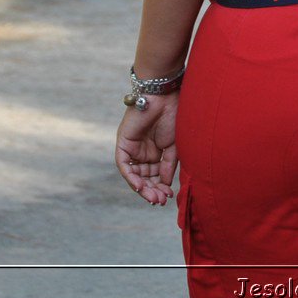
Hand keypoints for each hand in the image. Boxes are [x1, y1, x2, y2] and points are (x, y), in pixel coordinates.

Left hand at [115, 92, 178, 206]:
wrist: (165, 97)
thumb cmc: (174, 116)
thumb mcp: (174, 146)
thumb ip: (168, 166)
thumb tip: (165, 185)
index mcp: (156, 151)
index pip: (156, 175)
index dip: (161, 187)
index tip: (169, 196)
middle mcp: (143, 152)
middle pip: (145, 177)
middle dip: (152, 190)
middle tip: (160, 201)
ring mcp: (133, 148)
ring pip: (134, 175)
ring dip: (142, 188)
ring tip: (153, 197)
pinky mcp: (123, 144)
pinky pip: (124, 165)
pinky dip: (131, 177)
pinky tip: (140, 186)